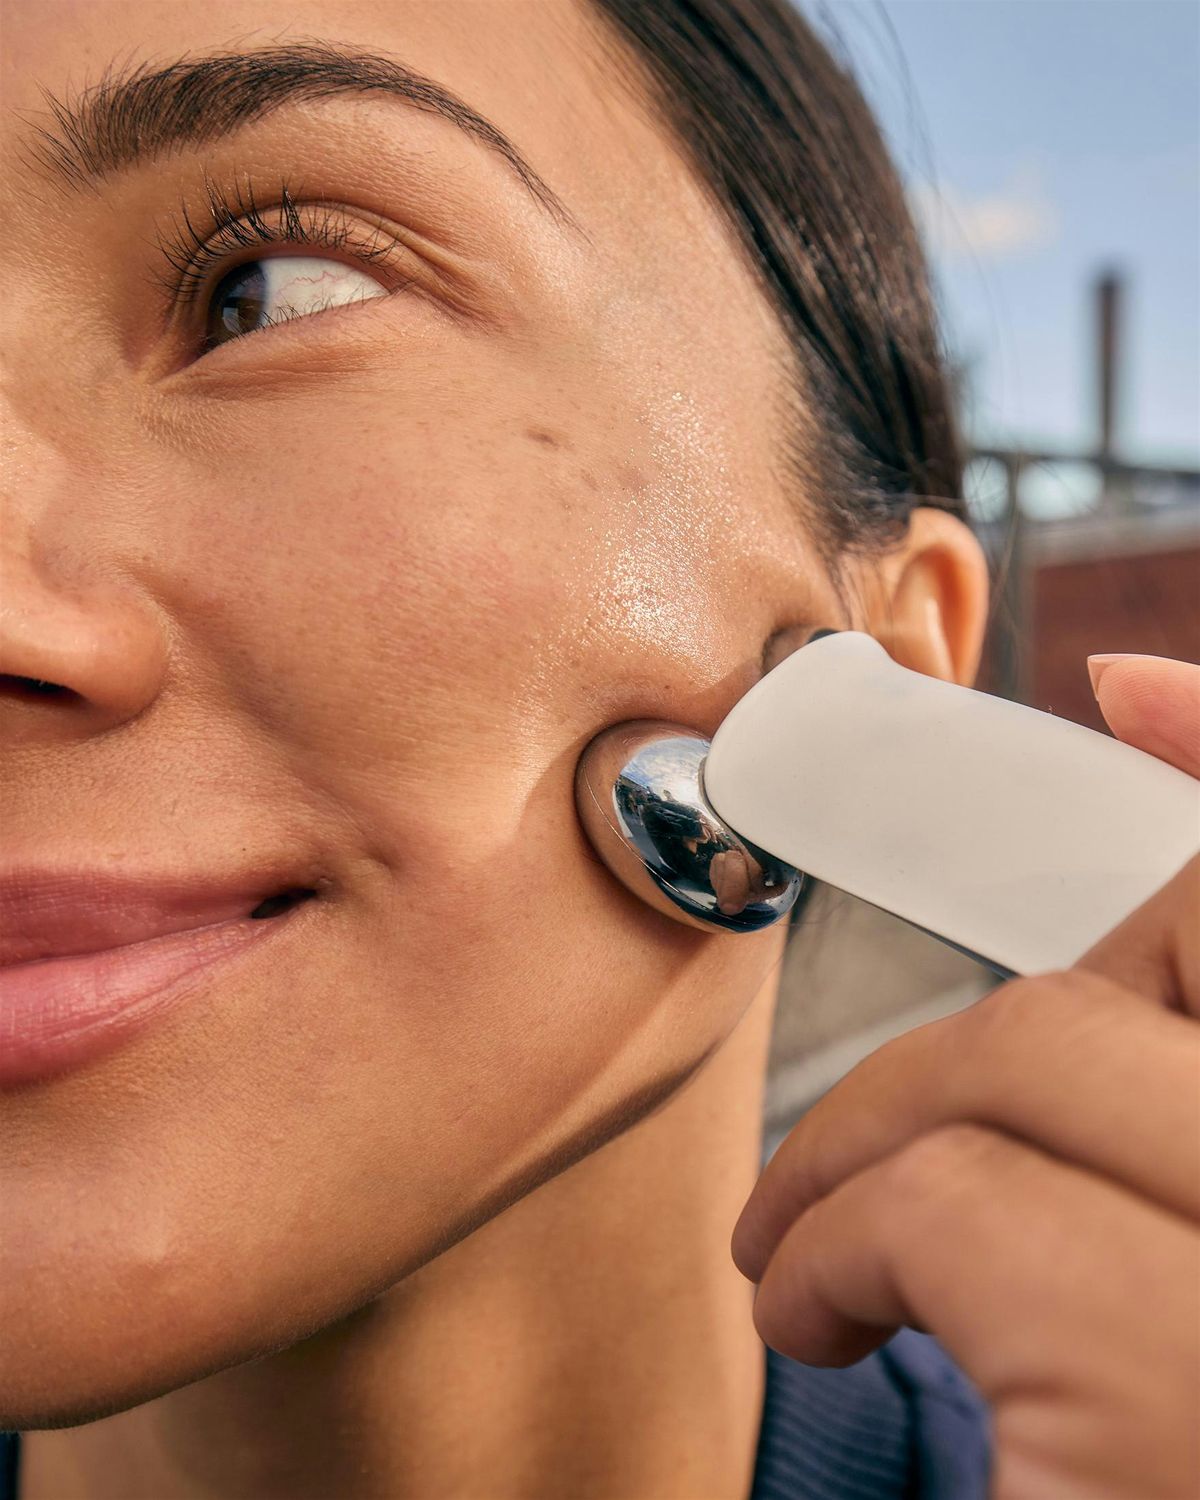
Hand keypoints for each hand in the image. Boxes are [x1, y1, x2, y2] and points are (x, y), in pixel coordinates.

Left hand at [731, 654, 1199, 1499]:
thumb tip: (1143, 699)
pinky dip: (846, 1235)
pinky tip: (809, 1322)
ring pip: (1043, 1061)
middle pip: (1176, 958)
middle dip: (1015, 1012)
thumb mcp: (1164, 1233)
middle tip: (905, 1138)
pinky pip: (964, 1204)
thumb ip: (1157, 1047)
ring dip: (886, 1133)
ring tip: (818, 1250)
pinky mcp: (1175, 1437)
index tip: (1137, 685)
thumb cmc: (1117, 1427)